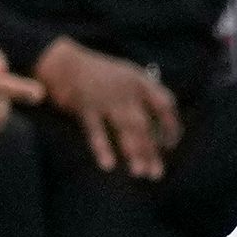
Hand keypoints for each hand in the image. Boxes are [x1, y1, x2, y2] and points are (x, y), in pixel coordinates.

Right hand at [35, 38, 181, 176]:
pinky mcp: (86, 107)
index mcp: (141, 81)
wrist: (64, 63)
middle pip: (145, 124)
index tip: (170, 144)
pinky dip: (103, 148)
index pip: (166, 104)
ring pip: (125, 129)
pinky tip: (108, 165)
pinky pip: (96, 131)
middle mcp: (127, 90)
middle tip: (156, 174)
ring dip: (134, 152)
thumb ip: (144, 98)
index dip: (171, 125)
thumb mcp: (127, 77)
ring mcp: (106, 98)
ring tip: (140, 172)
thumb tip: (158, 130)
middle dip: (151, 150)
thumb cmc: (99, 74)